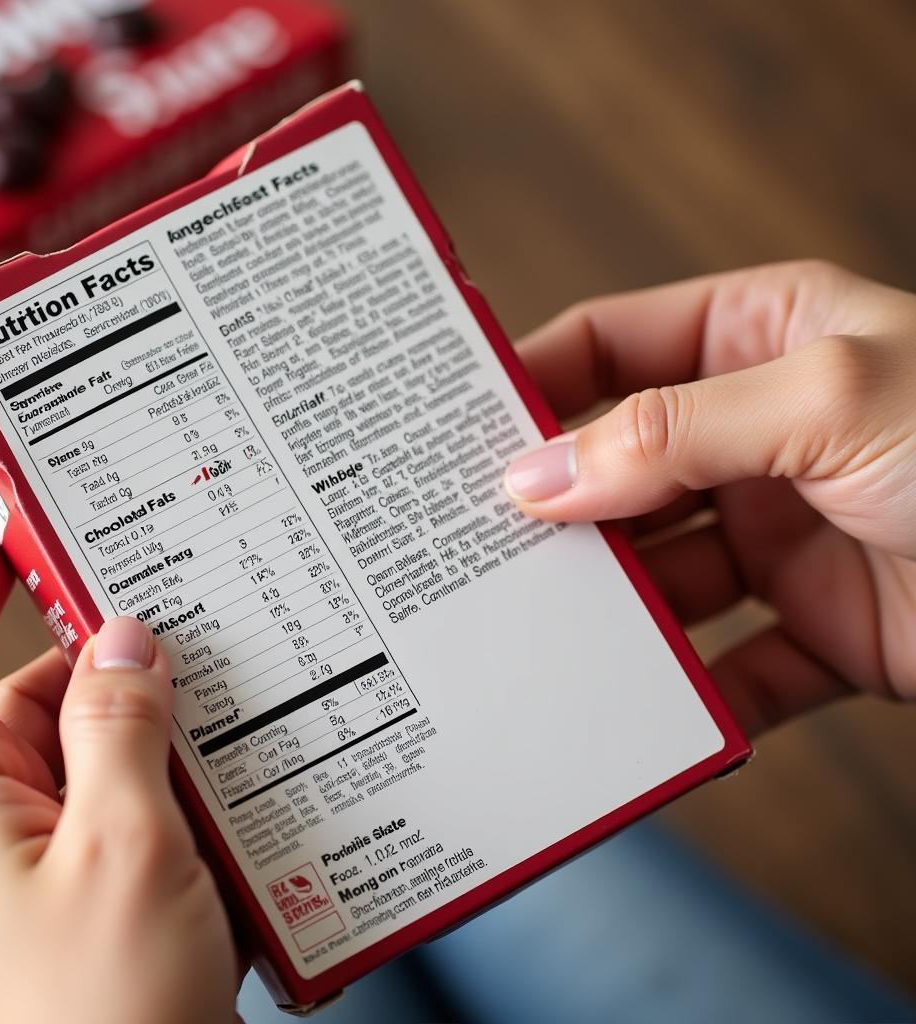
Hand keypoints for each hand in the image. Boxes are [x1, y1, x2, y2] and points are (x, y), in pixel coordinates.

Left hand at [0, 509, 239, 1023]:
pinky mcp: (87, 864)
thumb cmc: (105, 1014)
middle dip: (103, 643)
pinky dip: (169, 762)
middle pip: (31, 678)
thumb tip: (123, 637)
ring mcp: (37, 838)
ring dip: (150, 712)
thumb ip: (118, 723)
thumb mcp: (125, 843)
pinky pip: (122, 780)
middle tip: (181, 611)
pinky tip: (224, 771)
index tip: (21, 504)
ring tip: (218, 712)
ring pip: (89, 730)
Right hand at [505, 260, 915, 734]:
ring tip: (537, 630)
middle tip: (468, 543)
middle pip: (619, 467)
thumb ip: (671, 432)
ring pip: (659, 574)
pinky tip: (643, 708)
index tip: (455, 429)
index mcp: (761, 341)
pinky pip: (728, 665)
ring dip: (607, 606)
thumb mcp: (828, 398)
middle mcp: (761, 436)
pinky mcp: (819, 630)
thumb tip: (536, 475)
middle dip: (553, 506)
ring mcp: (785, 535)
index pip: (612, 349)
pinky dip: (687, 693)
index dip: (532, 382)